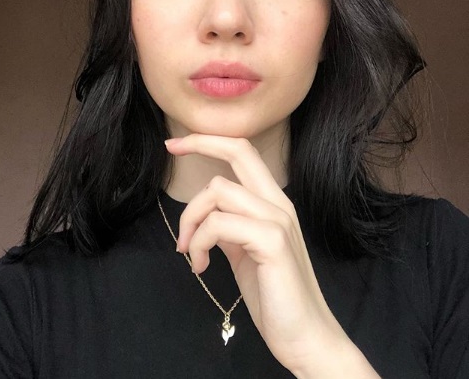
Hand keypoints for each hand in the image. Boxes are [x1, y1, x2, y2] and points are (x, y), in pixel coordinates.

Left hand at [165, 134, 379, 377]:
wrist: (305, 336)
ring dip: (191, 220)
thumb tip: (207, 216)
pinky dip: (199, 242)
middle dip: (199, 142)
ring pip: (218, 191)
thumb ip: (230, 228)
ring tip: (188, 252)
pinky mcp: (273, 242)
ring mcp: (278, 221)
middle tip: (170, 148)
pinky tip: (200, 266)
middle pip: (239, 151)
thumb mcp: (245, 253)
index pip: (244, 153)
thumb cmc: (275, 296)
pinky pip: (219, 224)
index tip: (177, 143)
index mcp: (273, 203)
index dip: (210, 140)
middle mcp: (279, 203)